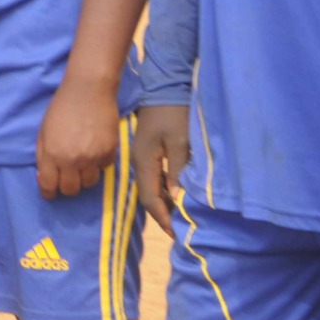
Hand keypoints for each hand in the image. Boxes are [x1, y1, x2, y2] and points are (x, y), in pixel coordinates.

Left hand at [35, 72, 118, 198]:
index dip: (48, 192)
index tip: (49, 192)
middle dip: (66, 187)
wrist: (89, 90)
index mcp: (52, 154)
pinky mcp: (110, 152)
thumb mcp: (43, 131)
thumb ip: (42, 155)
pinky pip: (104, 169)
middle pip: (71, 190)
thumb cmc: (61, 108)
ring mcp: (93, 158)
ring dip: (83, 178)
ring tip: (81, 166)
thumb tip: (44, 175)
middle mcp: (72, 160)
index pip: (49, 185)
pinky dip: (98, 165)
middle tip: (66, 178)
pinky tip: (94, 153)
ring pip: (89, 184)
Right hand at [131, 104, 188, 232]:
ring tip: (177, 216)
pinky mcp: (148, 149)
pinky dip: (163, 189)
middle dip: (161, 214)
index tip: (175, 233)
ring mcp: (142, 155)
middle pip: (148, 195)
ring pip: (150, 186)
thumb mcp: (180, 142)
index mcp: (144, 161)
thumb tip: (176, 198)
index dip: (162, 218)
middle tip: (177, 229)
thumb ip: (177, 170)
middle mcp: (139, 162)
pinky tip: (173, 193)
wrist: (164, 86)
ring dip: (163, 202)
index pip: (150, 198)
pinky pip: (154, 176)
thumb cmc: (174, 113)